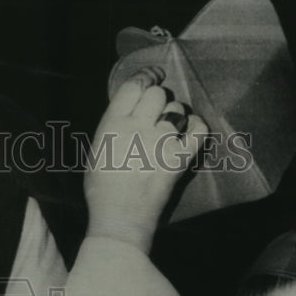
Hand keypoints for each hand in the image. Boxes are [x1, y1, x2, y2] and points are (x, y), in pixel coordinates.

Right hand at [84, 67, 207, 252]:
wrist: (119, 220)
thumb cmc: (102, 191)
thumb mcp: (96, 151)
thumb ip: (112, 127)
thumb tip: (129, 111)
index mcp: (112, 125)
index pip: (133, 85)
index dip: (146, 76)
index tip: (153, 75)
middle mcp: (137, 128)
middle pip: (157, 94)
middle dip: (159, 99)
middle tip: (158, 111)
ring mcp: (160, 143)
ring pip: (177, 110)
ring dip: (176, 115)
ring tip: (170, 128)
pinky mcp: (179, 159)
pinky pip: (198, 129)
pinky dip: (197, 127)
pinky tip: (191, 132)